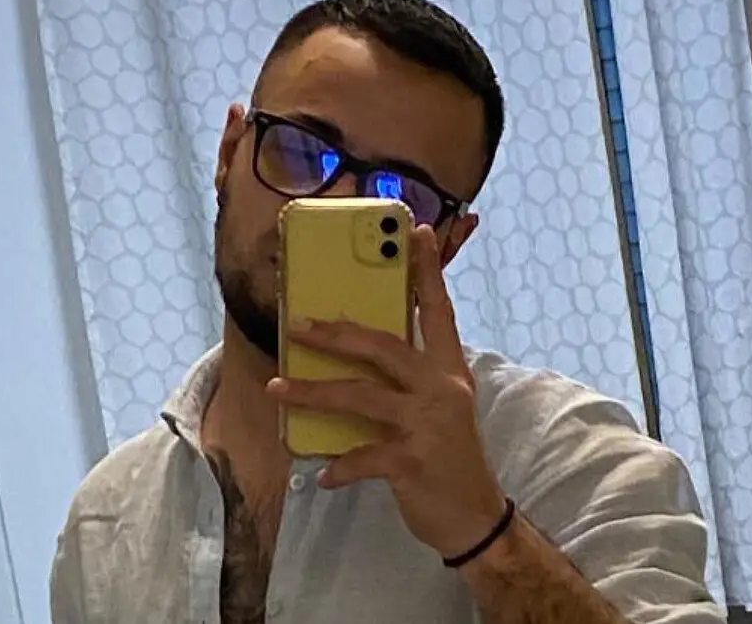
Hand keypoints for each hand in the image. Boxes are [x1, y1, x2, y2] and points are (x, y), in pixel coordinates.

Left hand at [266, 225, 507, 558]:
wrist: (474, 517)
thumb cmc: (448, 457)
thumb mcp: (440, 410)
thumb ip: (407, 381)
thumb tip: (354, 360)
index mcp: (449, 371)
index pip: (439, 312)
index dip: (427, 272)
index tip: (414, 233)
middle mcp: (442, 390)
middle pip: (385, 347)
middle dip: (336, 334)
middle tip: (297, 325)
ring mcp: (429, 425)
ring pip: (361, 396)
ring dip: (313, 392)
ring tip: (277, 388)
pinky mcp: (413, 461)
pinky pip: (363, 457)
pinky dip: (339, 466)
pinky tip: (322, 474)